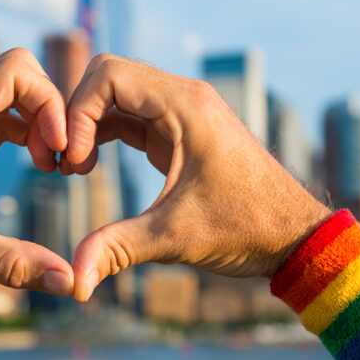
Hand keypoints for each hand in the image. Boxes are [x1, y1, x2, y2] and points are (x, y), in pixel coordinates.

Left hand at [0, 48, 74, 297]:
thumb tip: (71, 282)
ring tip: (53, 165)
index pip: (15, 71)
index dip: (49, 102)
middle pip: (17, 74)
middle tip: (61, 156)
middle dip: (50, 108)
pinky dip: (24, 135)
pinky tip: (36, 167)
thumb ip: (12, 263)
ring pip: (9, 96)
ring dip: (39, 121)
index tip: (59, 149)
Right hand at [62, 54, 329, 300]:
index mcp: (185, 105)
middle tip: (64, 163)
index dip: (77, 113)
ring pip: (115, 94)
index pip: (108, 76)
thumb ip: (117, 249)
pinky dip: (103, 133)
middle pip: (106, 77)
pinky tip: (89, 167)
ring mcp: (181, 112)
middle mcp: (183, 97)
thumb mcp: (175, 237)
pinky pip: (129, 115)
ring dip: (87, 124)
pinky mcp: (178, 131)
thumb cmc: (246, 229)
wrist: (294, 236)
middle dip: (76, 115)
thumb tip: (73, 283)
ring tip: (73, 168)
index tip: (73, 162)